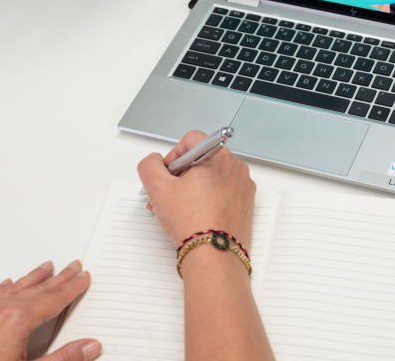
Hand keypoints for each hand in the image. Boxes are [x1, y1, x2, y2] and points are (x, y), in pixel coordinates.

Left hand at [0, 261, 100, 360]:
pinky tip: (7, 284)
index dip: (72, 288)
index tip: (82, 278)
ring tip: (46, 267)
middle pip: (37, 289)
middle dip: (58, 278)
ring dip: (33, 278)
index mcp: (18, 321)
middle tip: (72, 267)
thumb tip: (89, 347)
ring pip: (14, 289)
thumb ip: (63, 360)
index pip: (53, 299)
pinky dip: (4, 288)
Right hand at [137, 131, 256, 249]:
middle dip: (180, 176)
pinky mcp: (245, 204)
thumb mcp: (158, 189)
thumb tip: (153, 161)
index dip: (173, 156)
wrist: (214, 255)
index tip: (167, 174)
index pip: (191, 140)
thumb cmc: (193, 223)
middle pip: (201, 160)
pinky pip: (224, 193)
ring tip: (178, 209)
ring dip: (192, 190)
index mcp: (219, 156)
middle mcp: (236, 168)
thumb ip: (149, 165)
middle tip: (167, 195)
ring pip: (212, 178)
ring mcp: (243, 187)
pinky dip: (208, 200)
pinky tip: (194, 216)